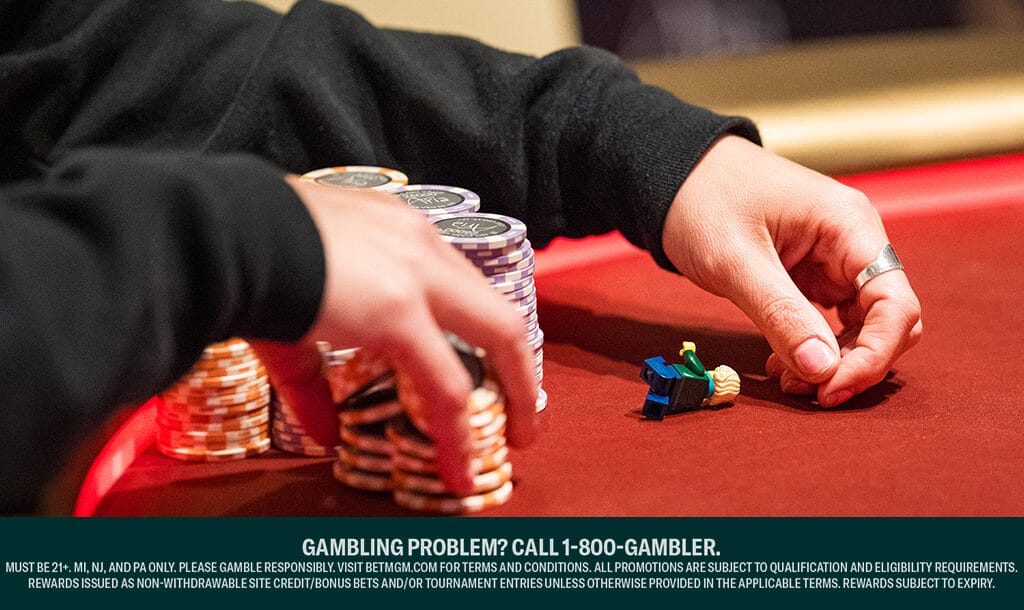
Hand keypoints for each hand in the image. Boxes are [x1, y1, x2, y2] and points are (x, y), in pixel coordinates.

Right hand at [252, 176, 536, 493]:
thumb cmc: (248, 254)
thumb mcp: (291, 315)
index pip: (460, 285)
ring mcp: (416, 274)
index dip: (477, 330)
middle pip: (497, 309)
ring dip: (515, 392)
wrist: (221, 231)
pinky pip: (445, 383)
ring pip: (496, 336)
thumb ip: (313, 381)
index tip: (486, 365)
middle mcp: (420, 245)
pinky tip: (459, 467)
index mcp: (398, 233)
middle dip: (518, 364)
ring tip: (520, 437)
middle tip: (525, 410)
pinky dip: (457, 430)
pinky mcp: (399, 310)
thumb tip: (324, 431)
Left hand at [663, 135, 922, 406]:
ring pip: (860, 328)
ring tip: (786, 381)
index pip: (895, 304)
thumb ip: (781, 315)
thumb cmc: (702, 200)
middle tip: (806, 392)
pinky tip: (780, 364)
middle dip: (853, 364)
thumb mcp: (735, 261)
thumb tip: (823, 370)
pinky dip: (810, 349)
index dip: (874, 355)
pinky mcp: (811, 276)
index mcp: (850, 227)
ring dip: (831, 362)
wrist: (673, 175)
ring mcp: (833, 261)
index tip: (830, 388)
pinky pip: (828, 323)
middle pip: (887, 321)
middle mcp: (853, 243)